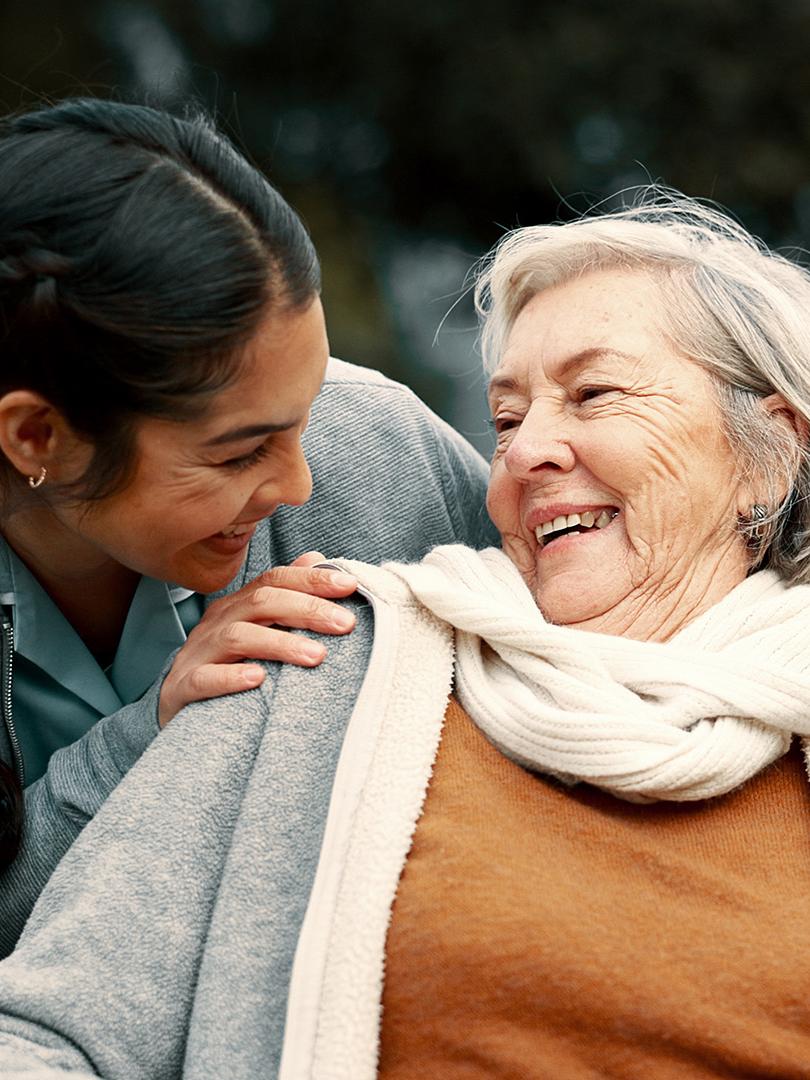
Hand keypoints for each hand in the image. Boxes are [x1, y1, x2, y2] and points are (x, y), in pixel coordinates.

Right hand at [158, 552, 355, 725]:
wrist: (176, 706)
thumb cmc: (228, 665)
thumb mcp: (259, 628)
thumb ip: (287, 595)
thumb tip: (318, 558)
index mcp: (238, 606)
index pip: (275, 580)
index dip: (312, 580)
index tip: (350, 586)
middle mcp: (218, 622)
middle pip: (262, 603)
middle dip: (307, 609)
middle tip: (346, 624)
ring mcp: (198, 653)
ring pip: (238, 638)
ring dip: (280, 644)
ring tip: (317, 656)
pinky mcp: (183, 687)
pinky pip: (204, 679)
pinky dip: (230, 677)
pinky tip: (258, 679)